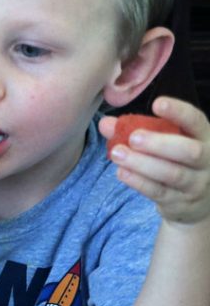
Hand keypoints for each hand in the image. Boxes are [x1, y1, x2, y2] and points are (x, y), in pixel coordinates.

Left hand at [101, 96, 209, 225]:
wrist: (194, 202)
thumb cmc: (176, 162)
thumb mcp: (163, 143)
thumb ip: (135, 131)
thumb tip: (105, 123)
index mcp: (204, 137)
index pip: (196, 121)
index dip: (179, 111)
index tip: (157, 103)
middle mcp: (206, 160)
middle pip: (189, 151)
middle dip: (159, 143)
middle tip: (133, 137)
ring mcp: (195, 183)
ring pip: (172, 174)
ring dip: (142, 163)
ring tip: (117, 154)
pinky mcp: (179, 202)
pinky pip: (159, 192)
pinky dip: (139, 182)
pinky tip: (121, 172)